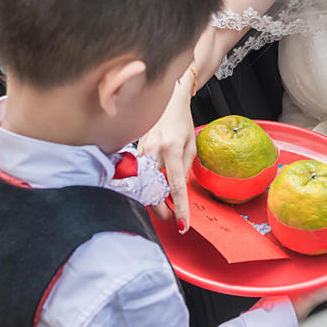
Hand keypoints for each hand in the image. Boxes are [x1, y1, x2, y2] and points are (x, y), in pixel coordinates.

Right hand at [138, 79, 195, 232]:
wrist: (166, 102)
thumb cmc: (181, 122)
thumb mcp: (191, 145)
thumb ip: (185, 169)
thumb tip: (179, 190)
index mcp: (171, 149)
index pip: (176, 186)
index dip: (179, 208)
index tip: (182, 225)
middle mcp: (154, 151)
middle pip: (154, 191)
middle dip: (162, 210)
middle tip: (172, 217)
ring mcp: (142, 152)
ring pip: (145, 186)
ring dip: (154, 198)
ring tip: (165, 202)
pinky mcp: (136, 152)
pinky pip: (141, 176)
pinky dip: (148, 185)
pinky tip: (155, 186)